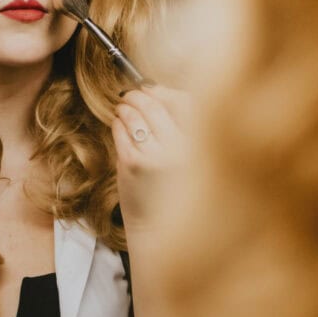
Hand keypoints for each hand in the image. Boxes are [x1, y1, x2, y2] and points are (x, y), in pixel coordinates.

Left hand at [112, 83, 190, 231]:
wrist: (159, 228)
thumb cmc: (174, 190)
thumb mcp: (190, 158)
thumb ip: (181, 128)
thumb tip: (158, 90)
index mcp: (200, 146)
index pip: (185, 103)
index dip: (165, 92)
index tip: (152, 88)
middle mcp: (180, 150)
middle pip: (156, 107)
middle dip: (139, 95)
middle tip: (131, 94)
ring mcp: (154, 156)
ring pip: (135, 116)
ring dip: (126, 106)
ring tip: (123, 106)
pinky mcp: (131, 163)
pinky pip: (120, 131)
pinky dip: (117, 122)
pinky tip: (118, 122)